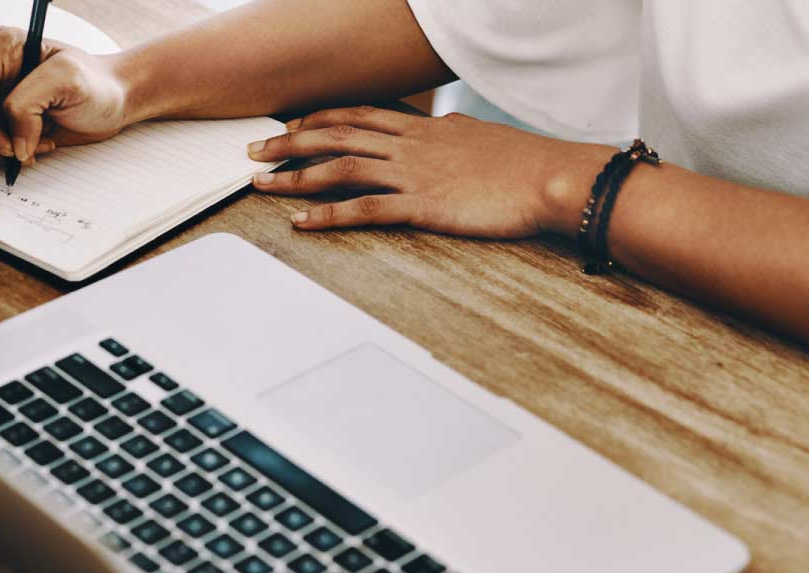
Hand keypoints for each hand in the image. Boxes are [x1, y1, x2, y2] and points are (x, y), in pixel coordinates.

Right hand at [0, 26, 129, 163]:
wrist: (110, 100)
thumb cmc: (96, 85)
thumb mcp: (68, 81)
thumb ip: (28, 104)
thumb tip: (12, 143)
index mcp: (2, 46)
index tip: (14, 144)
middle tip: (26, 150)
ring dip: (0, 148)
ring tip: (37, 144)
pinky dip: (4, 150)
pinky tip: (31, 145)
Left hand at [246, 107, 608, 238]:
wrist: (552, 178)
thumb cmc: (525, 162)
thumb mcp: (480, 136)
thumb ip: (452, 134)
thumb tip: (441, 128)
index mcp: (425, 128)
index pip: (360, 115)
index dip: (321, 119)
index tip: (293, 125)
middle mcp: (412, 145)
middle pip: (337, 133)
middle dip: (290, 142)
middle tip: (256, 151)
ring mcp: (414, 174)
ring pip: (341, 166)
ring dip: (297, 176)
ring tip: (263, 185)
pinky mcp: (423, 206)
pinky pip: (365, 209)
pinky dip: (329, 214)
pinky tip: (303, 221)